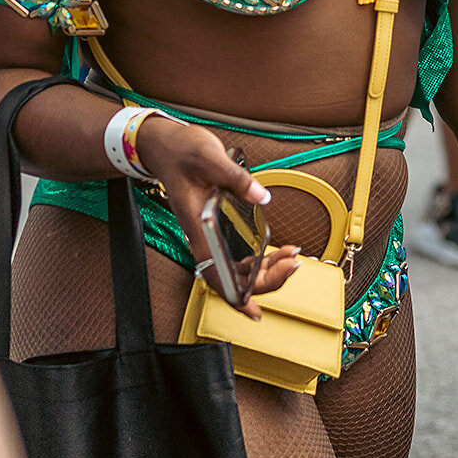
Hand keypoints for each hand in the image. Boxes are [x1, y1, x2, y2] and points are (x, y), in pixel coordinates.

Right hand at [135, 115, 297, 317]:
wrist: (165, 145)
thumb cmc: (180, 152)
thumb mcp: (210, 157)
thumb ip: (236, 178)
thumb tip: (262, 197)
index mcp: (197, 226)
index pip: (215, 274)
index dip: (234, 297)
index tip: (254, 311)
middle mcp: (203, 236)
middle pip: (234, 276)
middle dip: (265, 278)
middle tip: (292, 263)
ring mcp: (210, 234)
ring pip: (239, 267)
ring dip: (266, 268)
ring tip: (291, 256)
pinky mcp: (216, 226)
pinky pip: (238, 252)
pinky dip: (259, 256)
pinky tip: (276, 250)